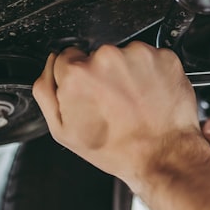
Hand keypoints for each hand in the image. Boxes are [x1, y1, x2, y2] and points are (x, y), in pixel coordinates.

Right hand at [33, 42, 204, 191]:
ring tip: (134, 102)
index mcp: (77, 73)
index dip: (77, 78)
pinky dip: (152, 74)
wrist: (163, 155)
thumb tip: (48, 66)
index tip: (90, 93)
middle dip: (103, 75)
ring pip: (125, 56)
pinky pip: (151, 59)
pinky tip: (151, 96)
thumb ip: (46, 92)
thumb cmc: (117, 149)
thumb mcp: (63, 132)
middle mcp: (106, 58)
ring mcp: (138, 55)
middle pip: (97, 56)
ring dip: (128, 74)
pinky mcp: (164, 57)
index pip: (67, 57)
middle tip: (114, 103)